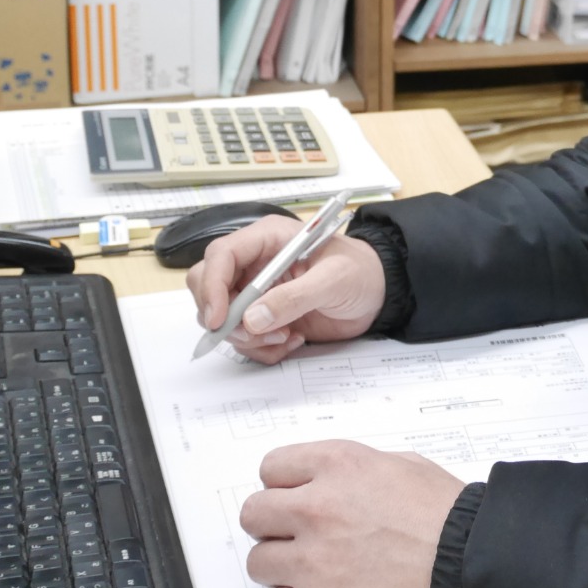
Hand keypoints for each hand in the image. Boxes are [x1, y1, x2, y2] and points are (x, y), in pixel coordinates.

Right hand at [186, 216, 386, 363]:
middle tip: (256, 333)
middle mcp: (256, 263)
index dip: (212, 286)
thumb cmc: (361, 272)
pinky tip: (292, 340)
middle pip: (209, 287)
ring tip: (286, 336)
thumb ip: (295, 297)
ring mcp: (257, 292)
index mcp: (268, 239)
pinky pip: (244, 338)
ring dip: (249, 337)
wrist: (378, 293)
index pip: (220, 256)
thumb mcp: (333, 280)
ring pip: (223, 319)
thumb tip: (254, 318)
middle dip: (225, 318)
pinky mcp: (265, 317)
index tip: (220, 318)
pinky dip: (262, 348)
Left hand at [241, 441, 465, 587]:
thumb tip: (329, 479)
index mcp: (340, 465)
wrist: (466, 565)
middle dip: (272, 523)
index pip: (271, 467)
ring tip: (315, 567)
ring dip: (282, 565)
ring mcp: (313, 561)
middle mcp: (318, 509)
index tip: (291, 494)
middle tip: (294, 532)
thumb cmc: (446, 518)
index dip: (283, 482)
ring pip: (259, 562)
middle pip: (254, 513)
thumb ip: (356, 468)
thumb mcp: (404, 466)